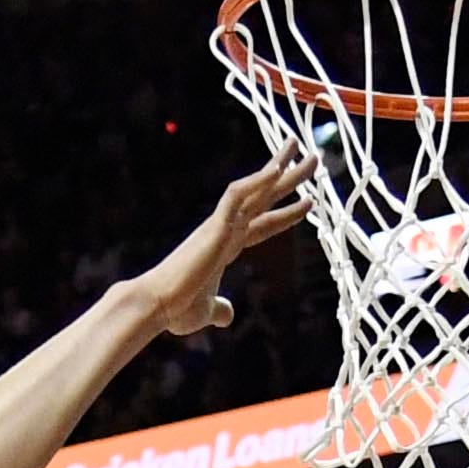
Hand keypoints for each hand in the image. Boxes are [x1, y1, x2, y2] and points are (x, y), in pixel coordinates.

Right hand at [127, 154, 310, 341]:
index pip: (261, 223)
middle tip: (313, 156)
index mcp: (225, 246)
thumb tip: (227, 315)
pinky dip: (256, 181)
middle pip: (263, 197)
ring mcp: (220, 225)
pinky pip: (237, 195)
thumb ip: (219, 309)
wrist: (155, 304)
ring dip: (281, 169)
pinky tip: (277, 169)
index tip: (308, 202)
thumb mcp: (206, 311)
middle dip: (289, 177)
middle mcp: (224, 230)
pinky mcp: (214, 226)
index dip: (285, 213)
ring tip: (305, 152)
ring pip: (256, 189)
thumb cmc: (176, 309)